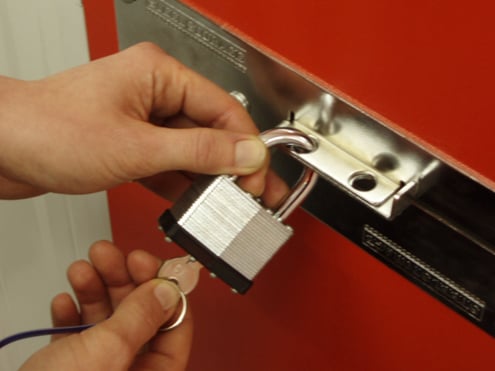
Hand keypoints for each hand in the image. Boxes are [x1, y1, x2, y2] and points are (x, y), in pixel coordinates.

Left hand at [0, 42, 285, 202]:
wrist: (0, 148)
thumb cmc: (48, 130)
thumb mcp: (136, 147)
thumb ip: (198, 152)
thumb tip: (246, 154)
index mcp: (160, 74)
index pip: (224, 109)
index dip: (247, 147)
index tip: (259, 178)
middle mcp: (155, 92)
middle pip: (211, 131)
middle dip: (231, 167)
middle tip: (251, 196)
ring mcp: (143, 119)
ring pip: (191, 151)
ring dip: (206, 179)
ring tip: (225, 205)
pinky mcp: (132, 142)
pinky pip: (169, 163)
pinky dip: (181, 184)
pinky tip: (194, 203)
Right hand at [20, 241, 191, 370]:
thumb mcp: (105, 354)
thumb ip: (139, 319)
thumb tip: (168, 292)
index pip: (176, 326)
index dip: (164, 289)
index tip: (150, 263)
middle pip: (140, 316)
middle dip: (123, 280)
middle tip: (111, 256)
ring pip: (109, 320)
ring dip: (96, 289)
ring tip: (83, 269)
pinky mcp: (73, 370)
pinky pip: (81, 334)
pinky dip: (73, 313)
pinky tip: (65, 302)